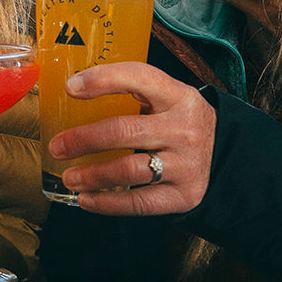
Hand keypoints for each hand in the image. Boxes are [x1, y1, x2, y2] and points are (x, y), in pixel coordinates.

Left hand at [47, 61, 215, 215]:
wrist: (224, 153)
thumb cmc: (177, 121)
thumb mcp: (165, 98)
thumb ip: (130, 92)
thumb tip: (72, 91)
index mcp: (177, 96)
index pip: (139, 78)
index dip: (103, 80)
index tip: (71, 87)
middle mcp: (184, 129)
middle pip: (124, 131)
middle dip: (83, 140)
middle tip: (57, 147)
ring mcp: (187, 164)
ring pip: (129, 170)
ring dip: (92, 175)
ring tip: (69, 177)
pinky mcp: (185, 195)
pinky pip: (139, 202)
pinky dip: (107, 203)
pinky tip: (87, 199)